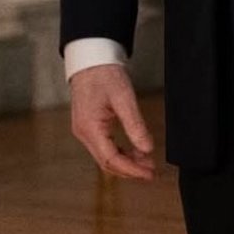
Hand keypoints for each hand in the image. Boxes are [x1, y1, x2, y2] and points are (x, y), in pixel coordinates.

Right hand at [69, 63, 156, 180]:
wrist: (90, 60)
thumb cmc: (103, 74)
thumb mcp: (124, 99)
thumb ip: (136, 126)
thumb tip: (147, 149)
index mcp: (90, 127)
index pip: (111, 159)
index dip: (131, 170)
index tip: (148, 173)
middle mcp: (83, 132)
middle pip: (106, 162)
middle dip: (130, 170)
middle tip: (151, 172)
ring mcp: (83, 130)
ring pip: (104, 157)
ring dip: (125, 162)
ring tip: (146, 162)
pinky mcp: (87, 126)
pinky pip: (103, 147)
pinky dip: (119, 153)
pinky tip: (133, 151)